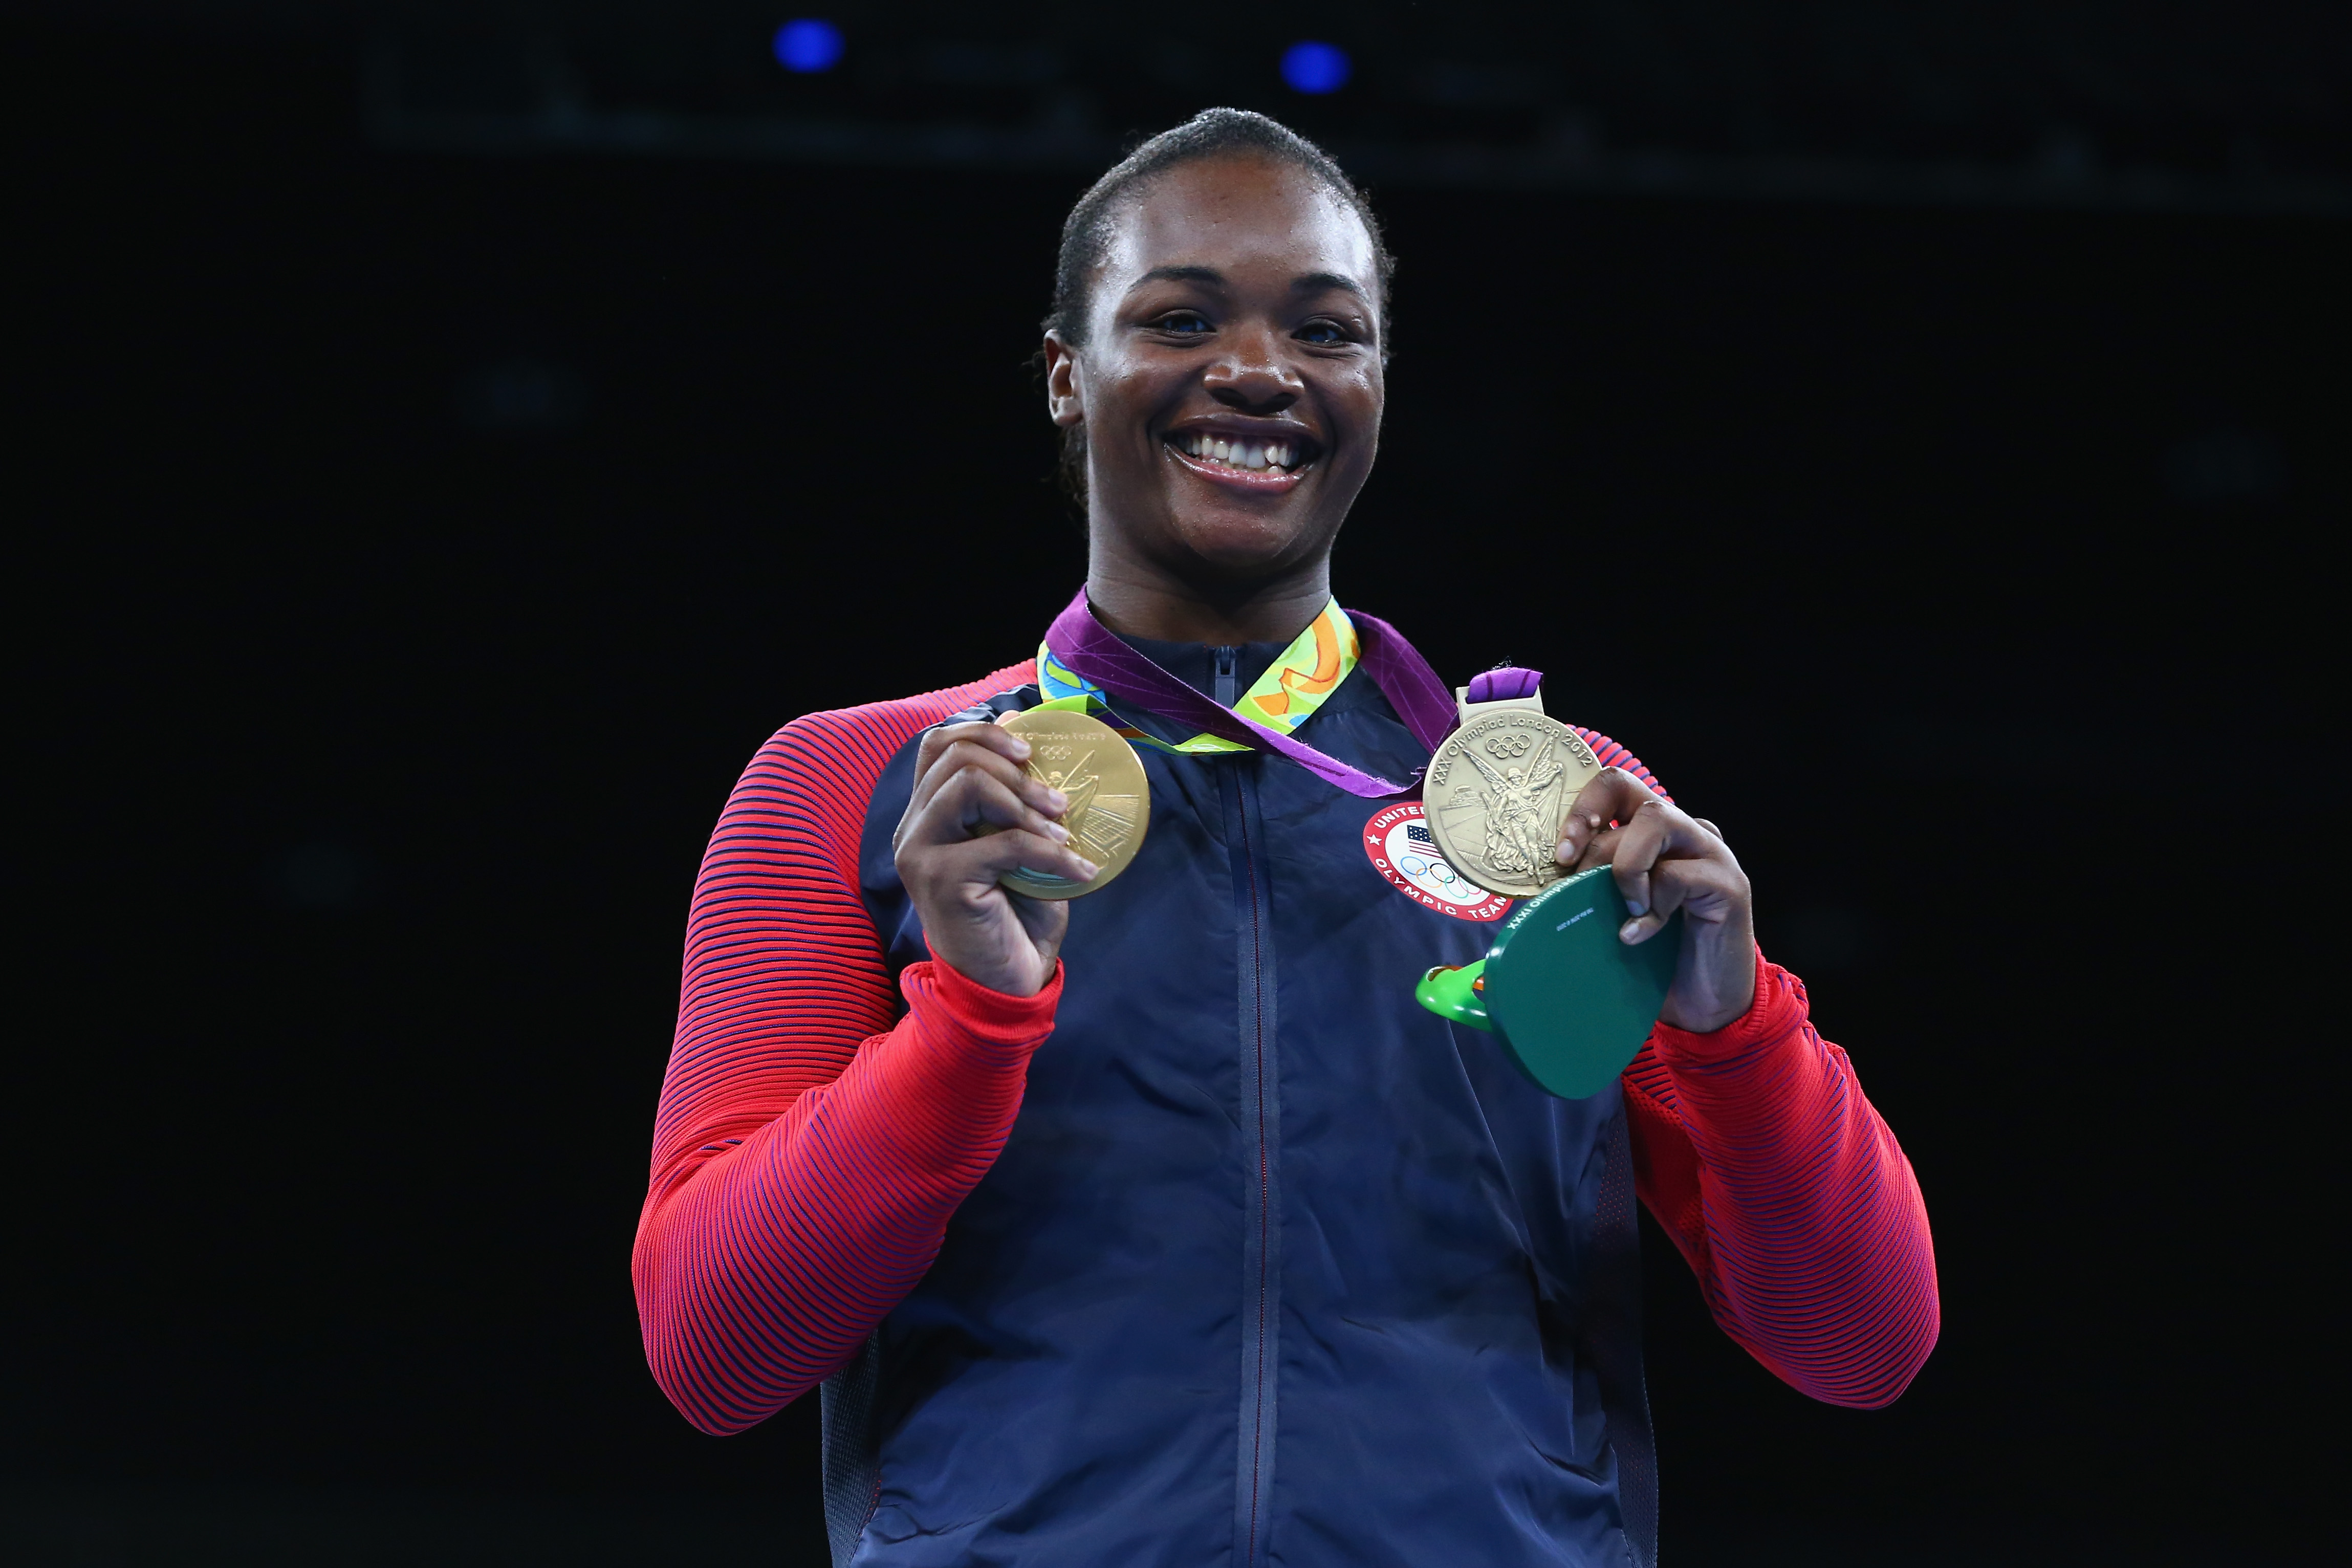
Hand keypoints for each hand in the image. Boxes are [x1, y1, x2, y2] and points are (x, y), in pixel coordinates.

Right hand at [891, 720, 1097, 997]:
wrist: (1005, 984)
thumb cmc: (1013, 915)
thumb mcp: (1015, 847)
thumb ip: (1013, 802)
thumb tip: (1034, 742)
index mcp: (926, 815)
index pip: (937, 745)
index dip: (984, 733)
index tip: (1030, 754)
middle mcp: (913, 829)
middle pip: (954, 756)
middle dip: (1015, 770)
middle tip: (1057, 801)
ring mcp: (921, 853)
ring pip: (968, 784)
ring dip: (1027, 802)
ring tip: (1062, 829)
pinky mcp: (942, 879)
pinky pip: (1004, 841)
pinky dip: (1051, 851)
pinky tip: (1080, 870)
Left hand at [1555, 769, 1755, 1032]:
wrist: (1703, 1003)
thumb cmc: (1654, 955)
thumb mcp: (1612, 912)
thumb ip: (1590, 886)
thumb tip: (1539, 883)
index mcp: (1654, 831)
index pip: (1616, 785)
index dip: (1583, 807)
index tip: (1561, 854)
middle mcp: (1685, 830)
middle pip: (1632, 792)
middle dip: (1593, 837)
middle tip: (1576, 882)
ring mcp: (1710, 852)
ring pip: (1656, 819)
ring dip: (1625, 865)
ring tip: (1623, 908)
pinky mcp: (1728, 883)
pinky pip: (1677, 875)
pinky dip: (1650, 908)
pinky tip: (1640, 935)